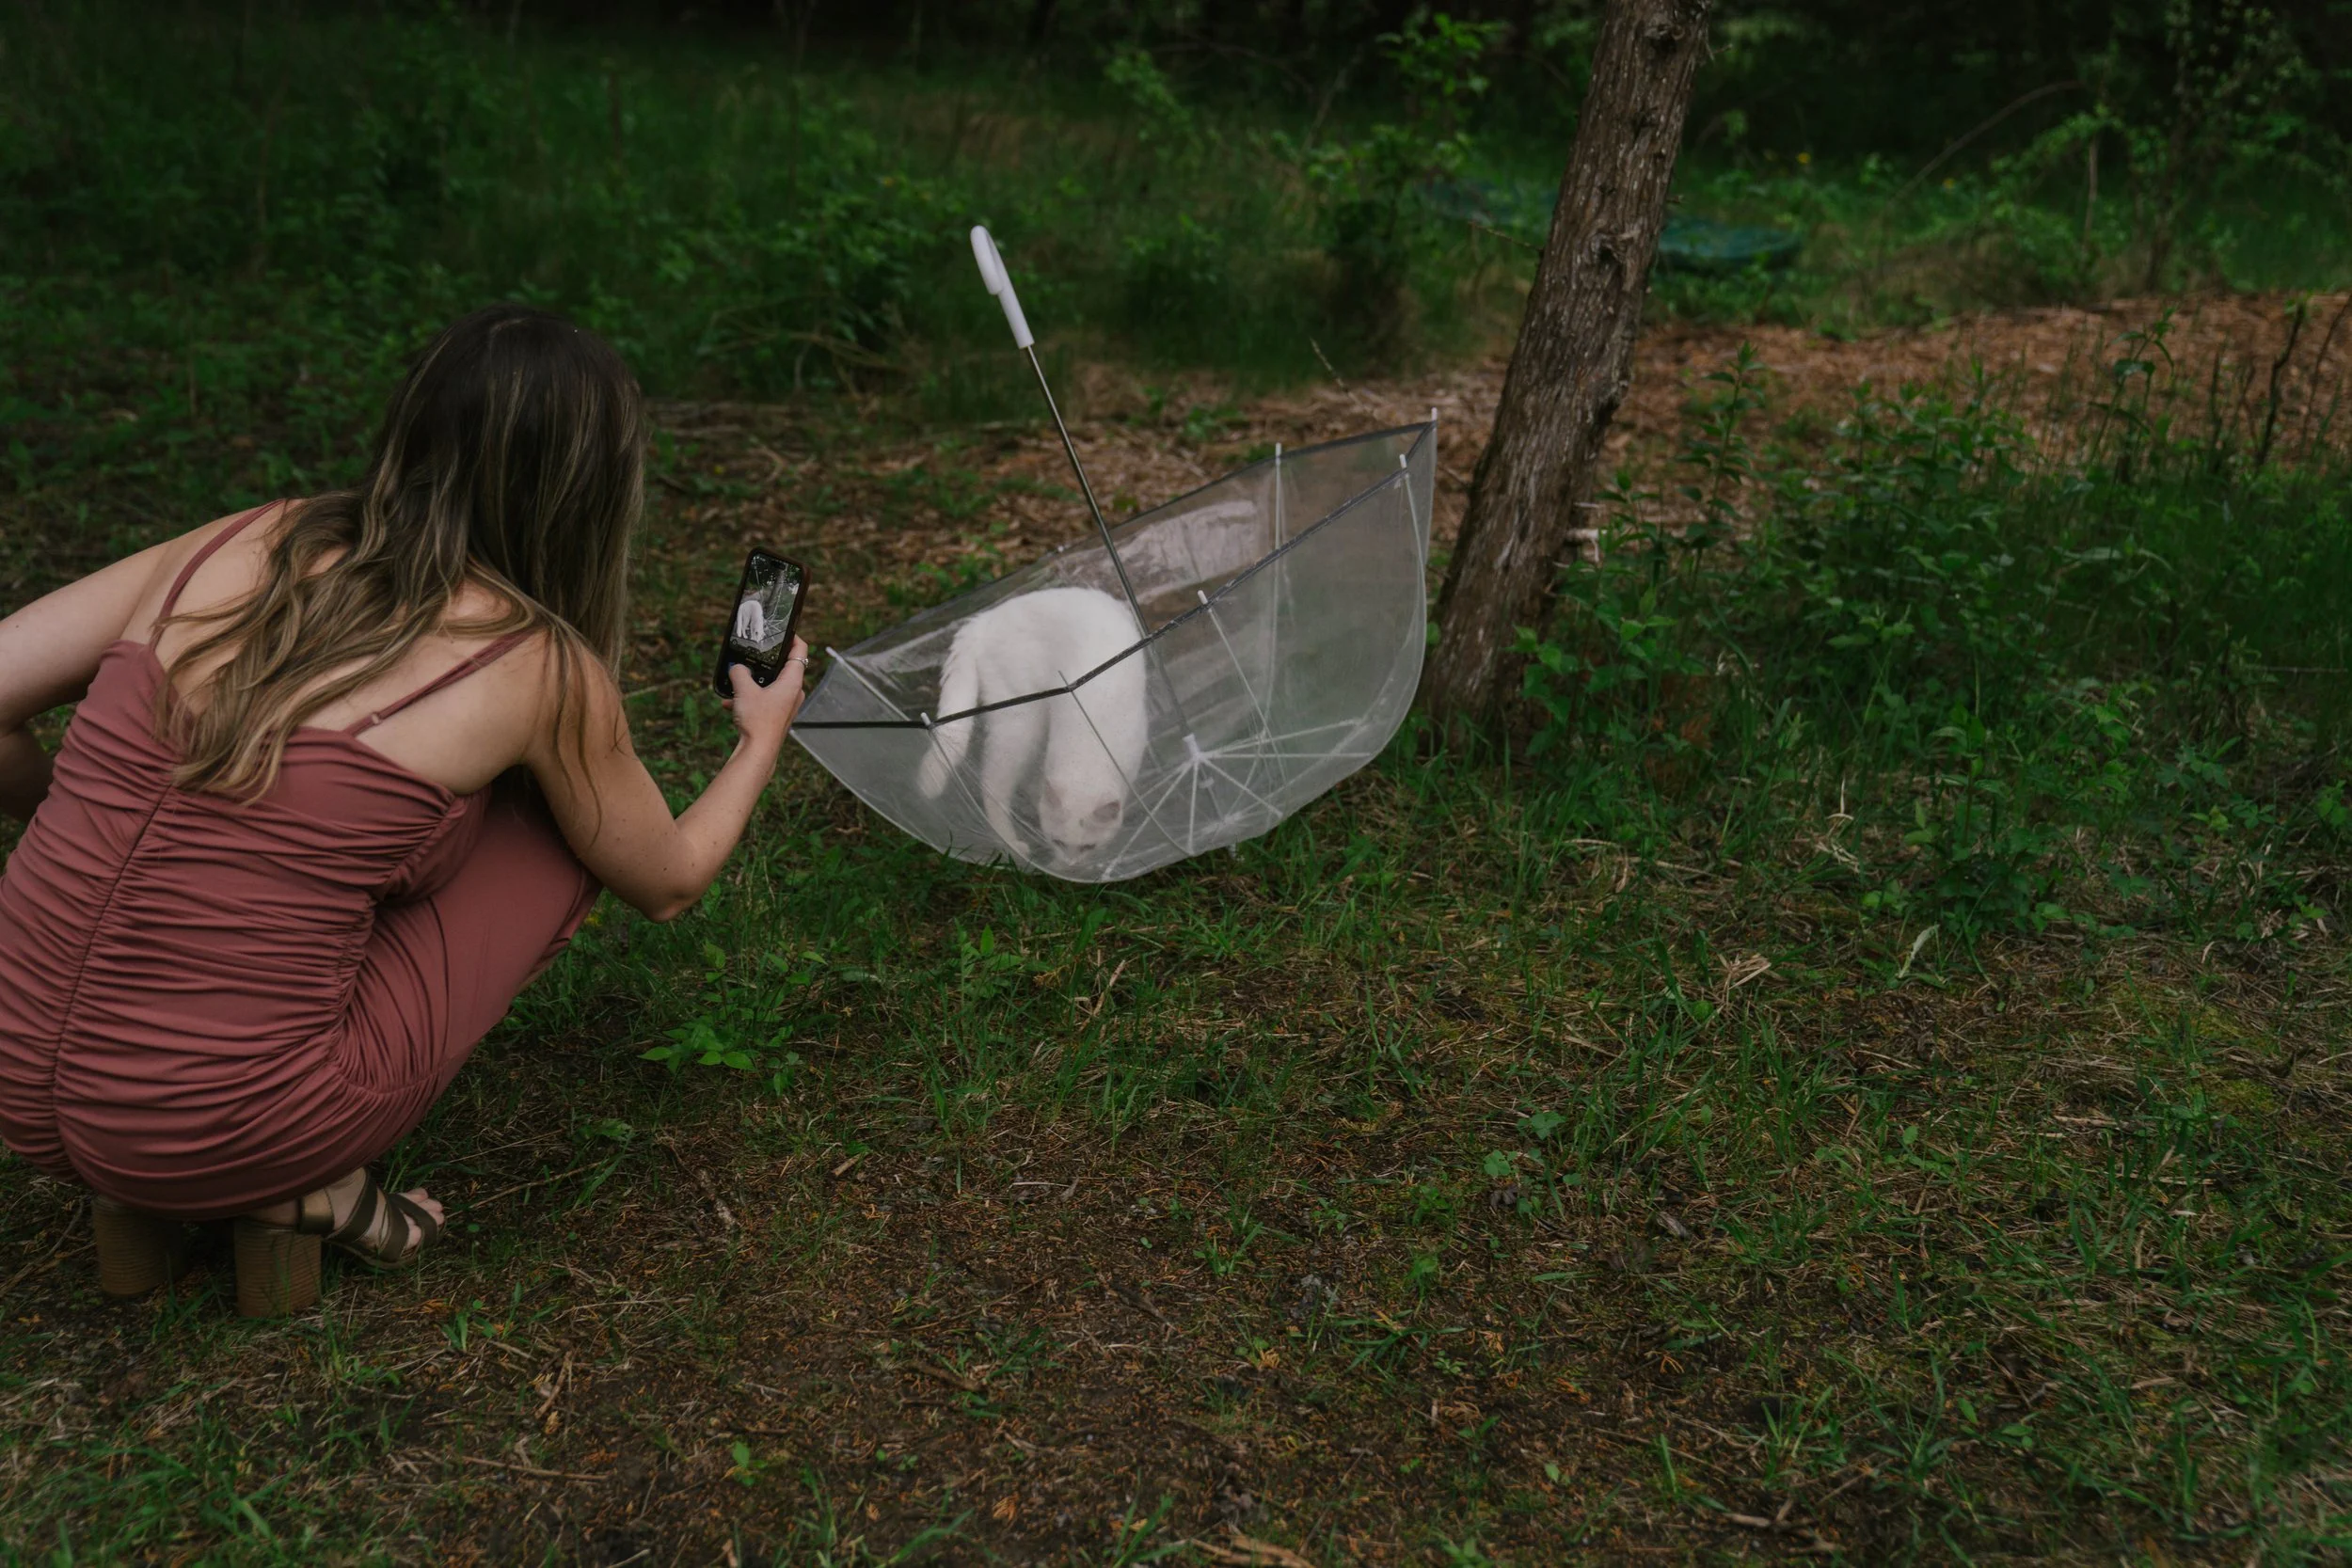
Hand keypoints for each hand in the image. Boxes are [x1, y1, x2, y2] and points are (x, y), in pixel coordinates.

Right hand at [722, 637, 807, 751]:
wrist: (758, 751)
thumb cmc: (758, 720)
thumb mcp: (744, 690)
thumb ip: (739, 673)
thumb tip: (736, 668)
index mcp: (793, 681)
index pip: (800, 651)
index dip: (793, 637)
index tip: (783, 630)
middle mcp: (794, 692)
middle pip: (784, 667)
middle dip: (765, 662)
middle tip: (753, 655)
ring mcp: (786, 705)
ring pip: (770, 685)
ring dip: (752, 683)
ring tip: (735, 684)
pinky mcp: (777, 715)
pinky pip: (763, 700)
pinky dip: (748, 699)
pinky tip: (730, 704)